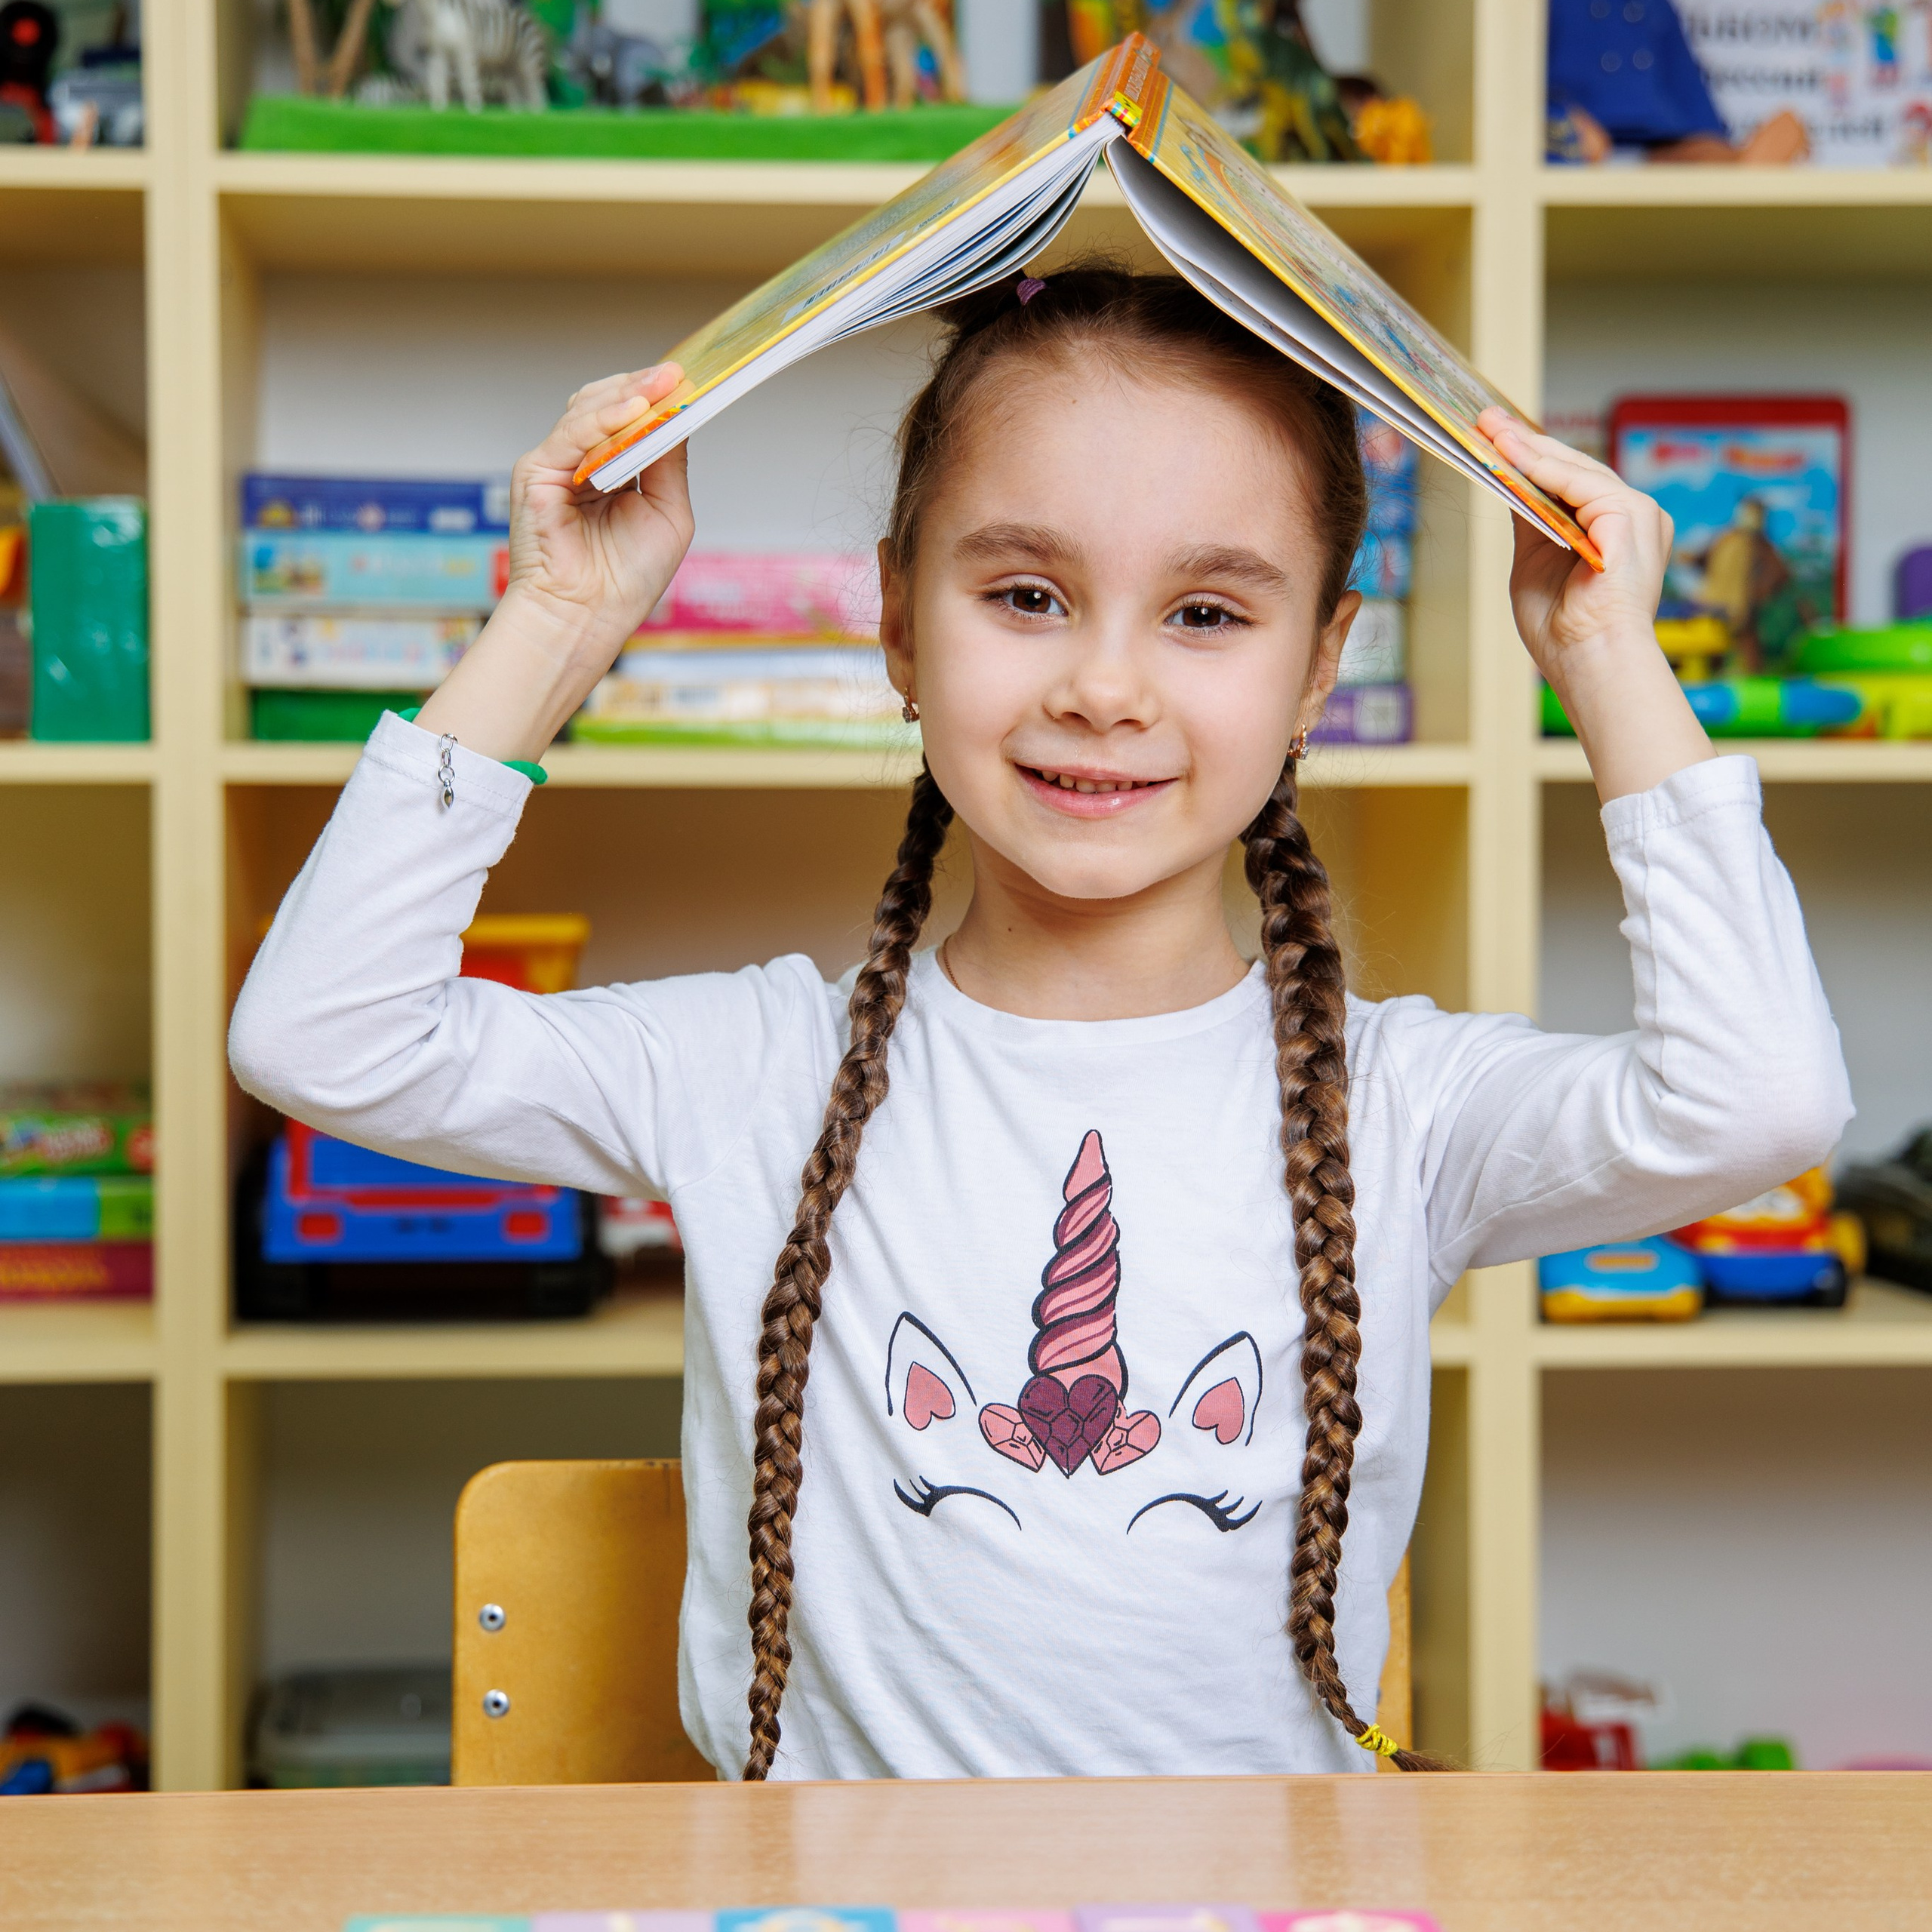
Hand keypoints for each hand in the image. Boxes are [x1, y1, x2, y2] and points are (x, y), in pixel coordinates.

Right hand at [506, 363, 694, 667]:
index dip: (657, 399)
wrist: (589, 616)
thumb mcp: (668, 513)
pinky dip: (603, 419)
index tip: (688, 381)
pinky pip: (571, 434)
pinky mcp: (536, 472)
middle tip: (676, 375)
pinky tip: (633, 411)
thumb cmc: (626, 579)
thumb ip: (670, 463)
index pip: (633, 420)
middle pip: (609, 405)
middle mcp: (583, 463)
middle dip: (644, 387)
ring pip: (589, 410)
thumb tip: (680, 415)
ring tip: (662, 385)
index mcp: (614, 472)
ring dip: (628, 395)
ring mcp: (558, 464)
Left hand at [1477, 407, 1670, 674]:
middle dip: (1525, 443)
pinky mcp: (1633, 516)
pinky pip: (1581, 483)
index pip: (1569, 481)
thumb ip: (1530, 520)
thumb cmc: (1562, 627)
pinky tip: (1512, 454)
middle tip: (1485, 420)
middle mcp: (1631, 516)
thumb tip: (1509, 480)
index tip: (1494, 435)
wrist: (1587, 659)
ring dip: (1529, 449)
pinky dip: (1544, 468)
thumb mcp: (1535, 560)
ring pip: (1575, 469)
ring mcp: (1638, 513)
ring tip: (1491, 431)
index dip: (1531, 456)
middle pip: (1572, 468)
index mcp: (1612, 528)